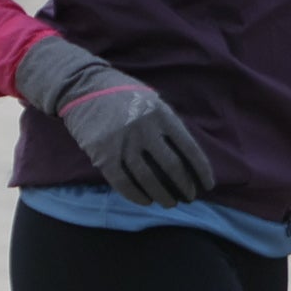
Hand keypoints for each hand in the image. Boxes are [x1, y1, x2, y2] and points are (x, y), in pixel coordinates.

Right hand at [14, 38, 215, 207]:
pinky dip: (136, 196)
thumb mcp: (152, 100)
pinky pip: (123, 182)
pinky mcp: (103, 155)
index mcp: (161, 114)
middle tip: (189, 197)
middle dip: (184, 186)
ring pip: (148, 179)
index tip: (207, 185)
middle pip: (172, 167)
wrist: (83, 87)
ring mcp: (123, 142)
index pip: (189, 148)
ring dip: (162, 195)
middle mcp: (145, 128)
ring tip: (169, 203)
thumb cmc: (123, 94)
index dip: (201, 170)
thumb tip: (187, 156)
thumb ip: (168, 123)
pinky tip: (145, 201)